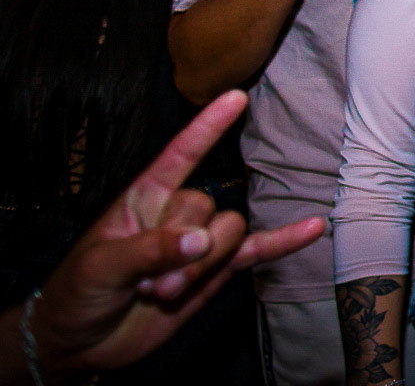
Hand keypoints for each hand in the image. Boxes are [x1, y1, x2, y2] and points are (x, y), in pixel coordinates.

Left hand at [26, 91, 326, 376]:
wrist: (83, 341)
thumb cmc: (77, 293)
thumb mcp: (101, 266)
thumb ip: (151, 249)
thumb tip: (201, 240)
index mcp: (144, 198)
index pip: (181, 155)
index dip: (207, 127)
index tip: (236, 96)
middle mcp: (177, 215)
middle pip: (208, 206)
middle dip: (183, 249)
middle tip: (146, 282)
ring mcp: (199, 244)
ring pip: (229, 233)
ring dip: (202, 266)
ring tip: (163, 292)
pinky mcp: (215, 273)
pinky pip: (256, 252)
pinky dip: (284, 241)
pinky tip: (313, 229)